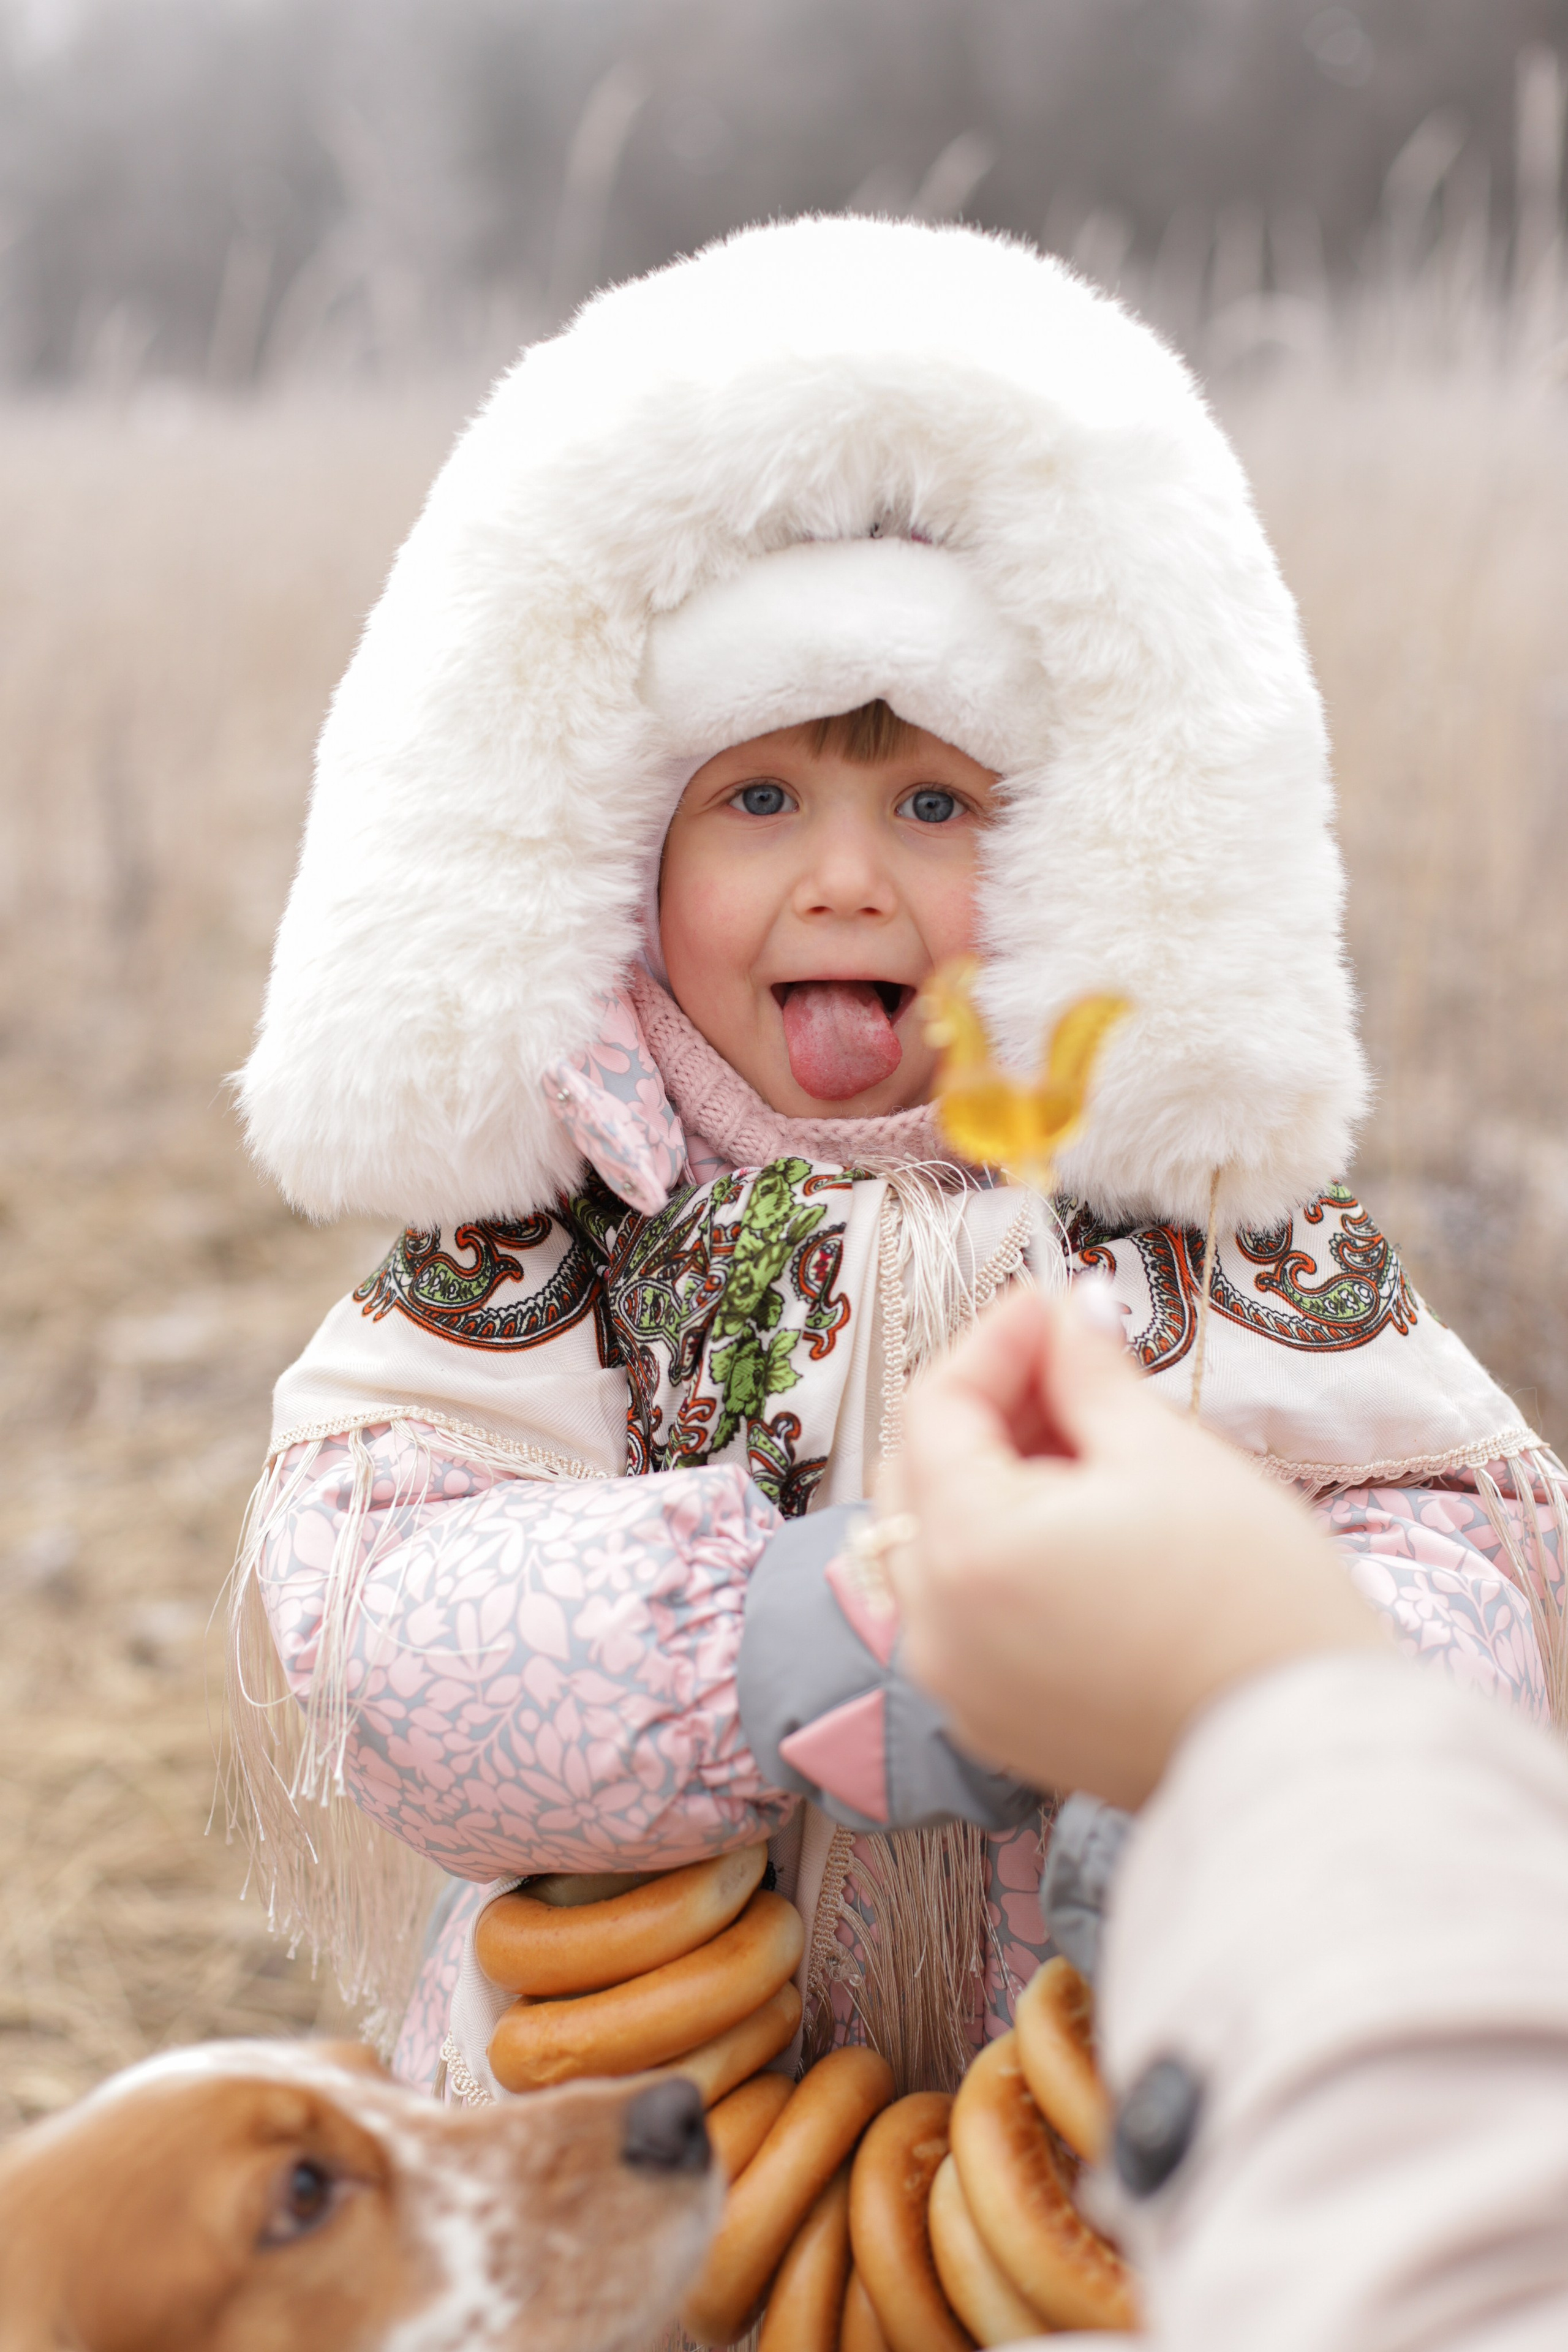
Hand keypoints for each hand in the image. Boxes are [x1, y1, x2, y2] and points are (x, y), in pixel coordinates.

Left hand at [883, 1282, 1382, 1807]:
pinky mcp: (996, 1722)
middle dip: (984, 1408)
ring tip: (1082, 1441)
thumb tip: (1066, 1315)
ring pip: (933, 1544)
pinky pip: (962, 1613)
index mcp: (967, 1551)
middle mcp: (935, 1628)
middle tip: (1067, 1366)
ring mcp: (959, 1685)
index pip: (936, 1407)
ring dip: (987, 1478)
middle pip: (917, 1475)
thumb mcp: (1168, 1454)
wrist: (1308, 1752)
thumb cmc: (1252, 1599)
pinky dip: (996, 1553)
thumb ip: (1089, 1374)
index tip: (1052, 1304)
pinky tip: (1075, 1522)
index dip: (996, 1340)